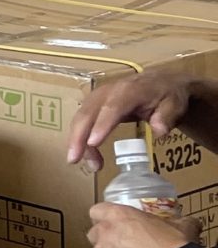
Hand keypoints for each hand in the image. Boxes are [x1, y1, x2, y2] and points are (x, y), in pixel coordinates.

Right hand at [65, 67, 192, 166]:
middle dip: (78, 136)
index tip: (93, 143)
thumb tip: (159, 130)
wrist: (160, 83)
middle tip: (73, 159)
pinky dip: (80, 139)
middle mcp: (109, 92)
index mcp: (129, 90)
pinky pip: (82, 121)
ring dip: (77, 141)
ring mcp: (98, 97)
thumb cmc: (166, 96)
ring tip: (86, 164)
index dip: (101, 124)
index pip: (112, 107)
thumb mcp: (174, 105)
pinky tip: (86, 156)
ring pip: (80, 117)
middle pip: (88, 112)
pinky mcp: (93, 104)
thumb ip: (167, 116)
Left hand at [88, 201, 180, 247]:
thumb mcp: (178, 224)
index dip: (105, 220)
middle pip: (95, 235)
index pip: (97, 212)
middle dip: (106, 242)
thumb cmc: (175, 246)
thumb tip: (185, 222)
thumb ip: (174, 220)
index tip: (116, 228)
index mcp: (118, 214)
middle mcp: (104, 231)